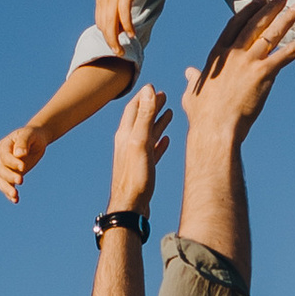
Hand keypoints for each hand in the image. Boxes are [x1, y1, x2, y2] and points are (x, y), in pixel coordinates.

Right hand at [0, 121, 47, 202]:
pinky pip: (6, 186)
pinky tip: (16, 200)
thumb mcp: (30, 135)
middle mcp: (1, 158)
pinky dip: (9, 193)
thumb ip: (23, 142)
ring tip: (15, 196)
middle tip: (21, 181)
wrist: (36, 139)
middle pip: (1, 170)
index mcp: (4, 145)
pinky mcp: (10, 175)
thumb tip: (19, 154)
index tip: (23, 167)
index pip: (5, 156)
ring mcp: (5, 167)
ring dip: (7, 188)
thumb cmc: (33, 135)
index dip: (12, 162)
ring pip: (1, 180)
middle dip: (10, 176)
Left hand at [95, 0, 152, 58]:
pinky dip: (127, 26)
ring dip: (116, 39)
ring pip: (111, 24)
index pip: (101, 24)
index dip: (107, 36)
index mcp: (101, 0)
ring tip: (122, 49)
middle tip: (119, 53)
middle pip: (104, 27)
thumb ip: (118, 4)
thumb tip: (122, 20)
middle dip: (110, 43)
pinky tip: (131, 34)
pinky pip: (124, 14)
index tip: (115, 45)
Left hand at [106, 82, 170, 214]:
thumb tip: (148, 89)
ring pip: (147, 133)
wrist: (129, 207)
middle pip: (140, 118)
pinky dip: (158, 142)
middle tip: (164, 96)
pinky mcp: (141, 169)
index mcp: (126, 134)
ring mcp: (134, 156)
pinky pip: (151, 150)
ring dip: (157, 122)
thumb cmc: (135, 176)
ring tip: (168, 113)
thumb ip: (145, 115)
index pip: (134, 108)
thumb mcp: (141, 142)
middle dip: (151, 106)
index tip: (155, 88)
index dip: (144, 96)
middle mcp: (127, 143)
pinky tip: (166, 141)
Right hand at [183, 0, 294, 138]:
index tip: (259, 2)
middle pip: (255, 24)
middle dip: (271, 9)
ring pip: (272, 34)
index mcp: (218, 55)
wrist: (215, 128)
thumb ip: (193, 79)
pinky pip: (287, 54)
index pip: (235, 25)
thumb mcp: (192, 93)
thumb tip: (189, 72)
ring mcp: (249, 62)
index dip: (248, 11)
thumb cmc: (203, 116)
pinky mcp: (263, 73)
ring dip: (288, 18)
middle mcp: (234, 53)